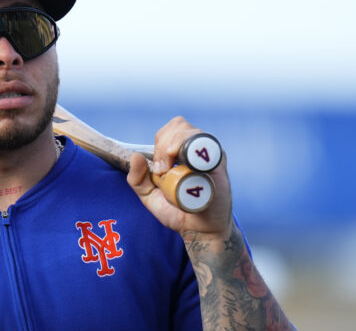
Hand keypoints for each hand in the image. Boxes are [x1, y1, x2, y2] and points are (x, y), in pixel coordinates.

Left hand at [126, 116, 232, 239]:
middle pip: (178, 126)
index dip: (159, 144)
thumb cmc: (177, 210)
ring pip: (192, 132)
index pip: (168, 131)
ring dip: (175, 145)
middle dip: (164, 145)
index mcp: (179, 152)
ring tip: (169, 168)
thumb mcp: (149, 195)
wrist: (199, 229)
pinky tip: (185, 165)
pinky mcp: (219, 163)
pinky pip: (208, 147)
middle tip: (162, 170)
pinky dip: (194, 151)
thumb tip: (135, 156)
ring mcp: (208, 154)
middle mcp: (194, 149)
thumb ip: (137, 178)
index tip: (157, 169)